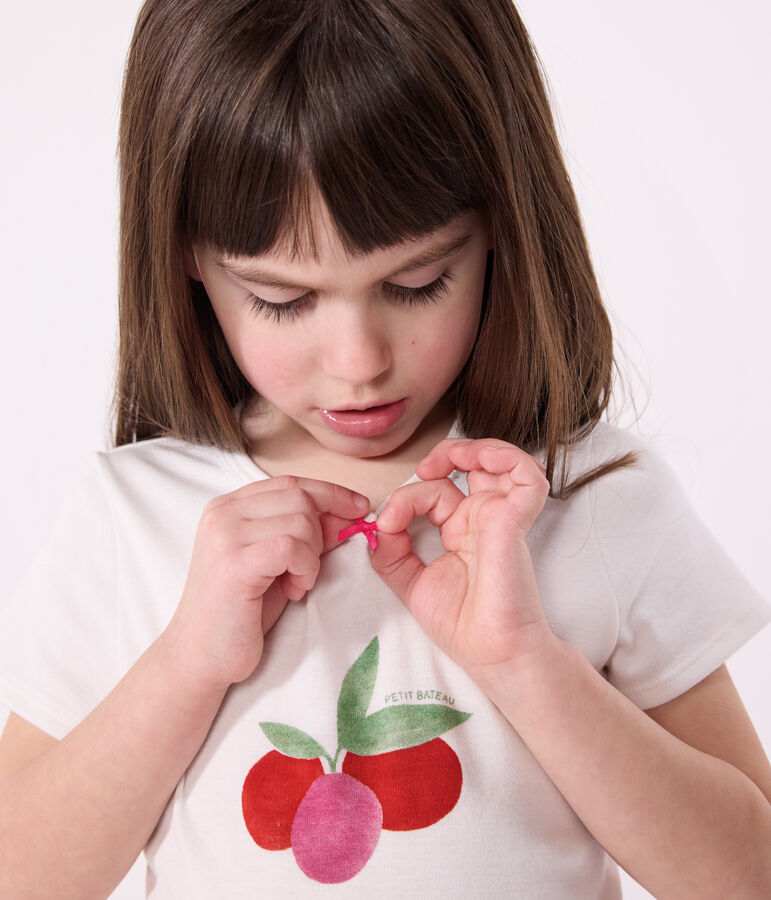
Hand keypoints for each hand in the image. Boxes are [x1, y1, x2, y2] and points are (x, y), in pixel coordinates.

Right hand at [163, 475, 369, 689]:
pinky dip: (305, 568)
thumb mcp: (279, 564)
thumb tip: (350, 512)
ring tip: (295, 584)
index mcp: (229, 507)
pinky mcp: (234, 562)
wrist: (200, 656)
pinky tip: (293, 590)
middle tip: (307, 569)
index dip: (331, 493)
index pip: (291, 482)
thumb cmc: (241, 612)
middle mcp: (223, 513)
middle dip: (320, 533)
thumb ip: (308, 534)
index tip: (359, 508)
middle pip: (299, 497)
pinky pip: (292, 546)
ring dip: (312, 557)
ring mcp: (225, 535)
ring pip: (301, 521)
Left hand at [370, 439, 554, 685]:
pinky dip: (506, 457)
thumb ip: (390, 552)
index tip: (387, 523)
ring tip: (449, 459)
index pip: (436, 491)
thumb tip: (376, 524)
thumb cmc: (462, 624)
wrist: (491, 652)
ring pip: (501, 460)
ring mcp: (501, 517)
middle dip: (446, 454)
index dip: (408, 497)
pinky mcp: (516, 519)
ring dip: (475, 448)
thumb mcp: (410, 583)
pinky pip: (526, 475)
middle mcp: (482, 519)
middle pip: (471, 465)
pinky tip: (478, 462)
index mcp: (460, 530)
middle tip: (424, 468)